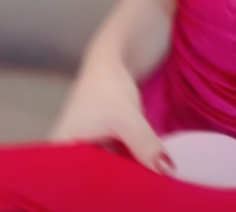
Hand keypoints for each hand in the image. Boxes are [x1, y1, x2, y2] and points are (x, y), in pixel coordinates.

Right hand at [48, 53, 175, 175]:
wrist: (112, 59)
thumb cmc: (109, 86)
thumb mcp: (128, 118)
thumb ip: (144, 145)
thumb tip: (165, 171)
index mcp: (60, 149)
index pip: (78, 181)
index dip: (102, 187)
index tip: (127, 186)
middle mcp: (64, 154)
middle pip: (91, 178)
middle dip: (115, 181)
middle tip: (140, 183)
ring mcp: (79, 149)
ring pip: (103, 170)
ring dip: (122, 172)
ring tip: (143, 175)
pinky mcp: (94, 145)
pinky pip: (110, 162)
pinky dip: (124, 163)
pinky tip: (141, 167)